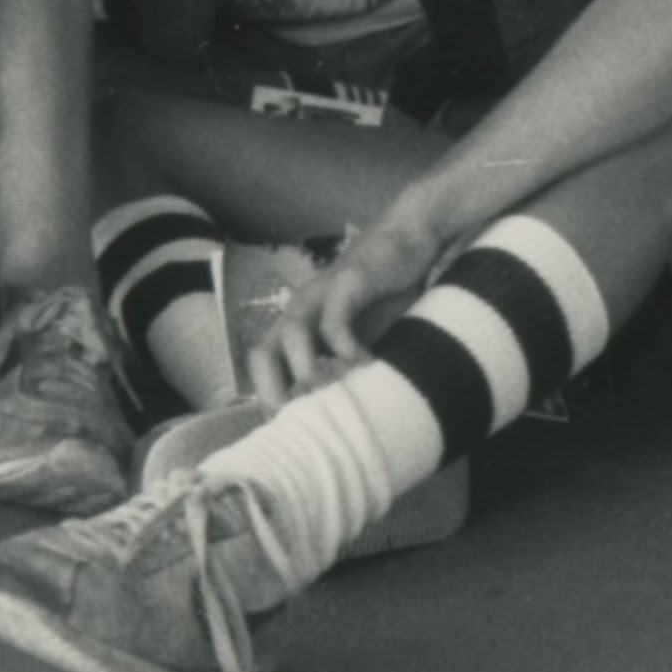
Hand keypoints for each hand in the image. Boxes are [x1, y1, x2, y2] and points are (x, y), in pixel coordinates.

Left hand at [248, 216, 444, 404]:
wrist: (410, 240)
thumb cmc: (385, 295)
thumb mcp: (363, 338)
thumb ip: (348, 367)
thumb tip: (344, 415)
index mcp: (298, 326)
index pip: (262, 366)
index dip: (269, 399)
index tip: (291, 431)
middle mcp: (301, 310)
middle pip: (261, 353)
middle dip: (273, 391)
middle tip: (302, 420)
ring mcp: (321, 294)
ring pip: (291, 335)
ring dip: (307, 370)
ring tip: (334, 394)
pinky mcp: (348, 281)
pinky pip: (335, 320)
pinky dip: (346, 348)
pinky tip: (368, 363)